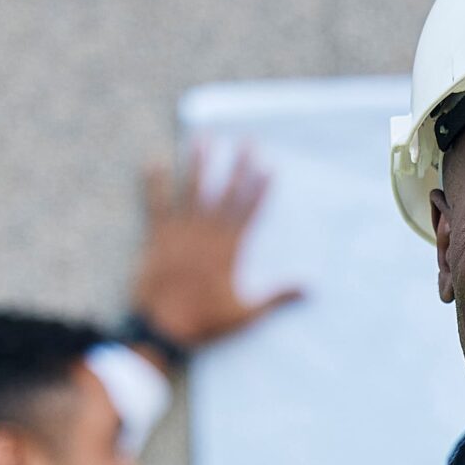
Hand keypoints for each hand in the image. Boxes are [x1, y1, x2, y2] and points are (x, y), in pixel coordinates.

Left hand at [128, 142, 303, 360]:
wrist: (161, 327)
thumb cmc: (205, 323)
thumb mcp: (247, 314)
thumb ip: (278, 297)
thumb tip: (310, 288)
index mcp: (230, 250)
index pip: (249, 211)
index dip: (260, 187)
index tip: (268, 165)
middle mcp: (207, 234)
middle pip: (226, 193)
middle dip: (238, 166)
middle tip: (245, 141)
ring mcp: (180, 232)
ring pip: (192, 190)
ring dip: (199, 163)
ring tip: (204, 138)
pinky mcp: (157, 237)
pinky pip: (156, 204)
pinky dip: (155, 183)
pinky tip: (155, 161)